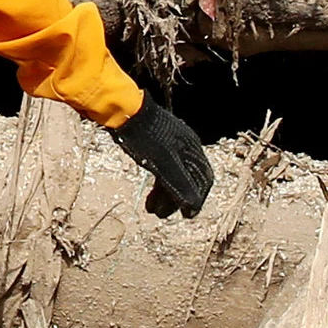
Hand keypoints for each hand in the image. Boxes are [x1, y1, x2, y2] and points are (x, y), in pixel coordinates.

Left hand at [108, 94, 210, 216]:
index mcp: (192, 148)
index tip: (188, 215)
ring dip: (165, 195)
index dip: (197, 199)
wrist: (124, 111)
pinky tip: (149, 197)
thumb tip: (194, 207)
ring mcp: (171, 144)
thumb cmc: (145, 136)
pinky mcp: (156, 144)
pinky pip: (163, 170)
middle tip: (161, 215)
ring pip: (174, 175)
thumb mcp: (163, 163)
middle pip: (188, 179)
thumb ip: (179, 184)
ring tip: (151, 209)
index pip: (203, 179)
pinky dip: (158, 185)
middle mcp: (186, 146)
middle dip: (176, 199)